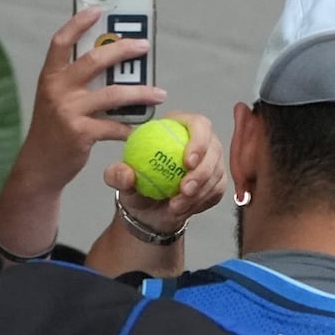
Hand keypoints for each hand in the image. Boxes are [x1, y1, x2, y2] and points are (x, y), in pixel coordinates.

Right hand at [13, 9, 168, 192]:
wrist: (40, 165)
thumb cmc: (54, 130)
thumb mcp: (57, 99)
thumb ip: (77, 82)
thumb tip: (114, 65)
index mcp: (50, 76)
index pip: (61, 41)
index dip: (78, 23)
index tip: (98, 9)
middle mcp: (56, 89)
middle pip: (94, 60)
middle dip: (123, 50)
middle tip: (144, 46)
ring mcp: (67, 111)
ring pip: (113, 94)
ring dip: (141, 93)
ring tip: (159, 93)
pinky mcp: (80, 133)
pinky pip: (115, 126)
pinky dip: (131, 127)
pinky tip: (141, 127)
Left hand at [102, 110, 225, 233]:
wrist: (149, 209)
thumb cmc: (137, 186)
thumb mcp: (118, 180)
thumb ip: (117, 175)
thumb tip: (127, 173)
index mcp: (177, 127)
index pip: (198, 124)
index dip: (198, 140)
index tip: (187, 161)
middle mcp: (200, 141)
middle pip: (214, 148)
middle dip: (203, 171)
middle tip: (186, 189)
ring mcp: (211, 161)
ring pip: (217, 172)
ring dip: (200, 192)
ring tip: (177, 205)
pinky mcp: (217, 180)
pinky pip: (217, 190)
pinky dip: (201, 201)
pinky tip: (184, 208)